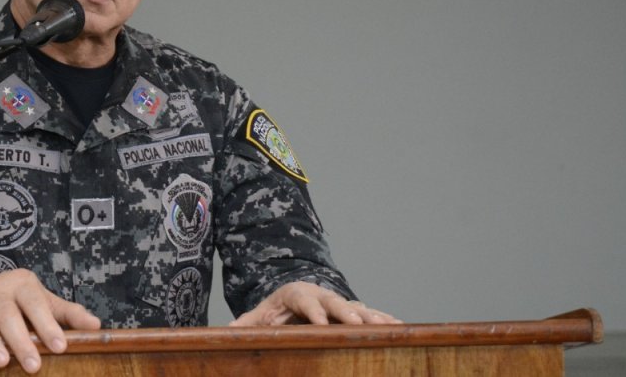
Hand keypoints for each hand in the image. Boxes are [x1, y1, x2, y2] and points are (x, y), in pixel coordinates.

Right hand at [0, 269, 100, 373]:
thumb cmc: (24, 302)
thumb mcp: (47, 304)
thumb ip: (70, 315)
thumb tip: (96, 327)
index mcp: (24, 284)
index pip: (36, 303)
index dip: (47, 325)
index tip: (60, 348)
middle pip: (8, 313)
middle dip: (21, 340)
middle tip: (33, 366)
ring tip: (2, 361)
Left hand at [229, 281, 400, 326]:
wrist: (294, 296)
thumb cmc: (276, 311)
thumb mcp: (258, 316)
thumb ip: (244, 324)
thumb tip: (223, 332)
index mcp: (296, 294)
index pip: (304, 301)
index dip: (312, 312)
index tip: (319, 324)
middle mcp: (321, 295)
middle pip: (335, 302)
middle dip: (346, 313)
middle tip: (357, 325)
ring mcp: (338, 303)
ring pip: (357, 308)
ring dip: (372, 318)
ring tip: (387, 326)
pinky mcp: (352, 312)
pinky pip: (372, 316)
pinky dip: (386, 321)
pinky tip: (402, 328)